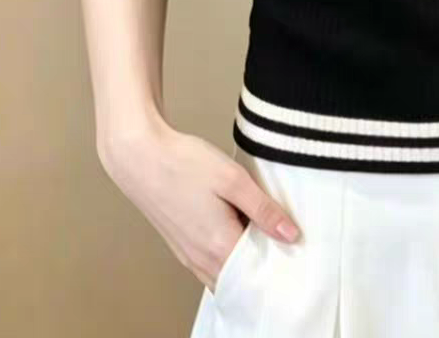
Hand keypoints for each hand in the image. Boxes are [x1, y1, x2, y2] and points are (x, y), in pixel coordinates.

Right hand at [98, 117, 301, 291]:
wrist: (140, 156)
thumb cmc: (184, 164)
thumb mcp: (233, 180)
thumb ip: (263, 210)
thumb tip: (292, 235)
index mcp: (218, 246)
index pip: (258, 275)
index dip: (280, 268)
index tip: (298, 255)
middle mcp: (201, 259)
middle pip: (241, 280)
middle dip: (264, 270)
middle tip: (286, 247)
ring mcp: (187, 255)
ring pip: (224, 274)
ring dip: (245, 264)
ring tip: (265, 237)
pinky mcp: (180, 244)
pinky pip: (210, 263)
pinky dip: (228, 257)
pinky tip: (238, 231)